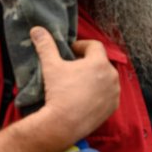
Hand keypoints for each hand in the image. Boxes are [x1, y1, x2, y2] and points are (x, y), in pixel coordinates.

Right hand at [33, 27, 118, 142]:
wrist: (64, 123)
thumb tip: (36, 29)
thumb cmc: (59, 91)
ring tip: (76, 84)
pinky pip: (106, 95)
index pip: (94, 45)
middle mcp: (111, 76)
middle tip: (70, 69)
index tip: (69, 52)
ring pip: (104, 79)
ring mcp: (114, 93)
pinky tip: (83, 98)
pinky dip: (97, 93)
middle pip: (100, 62)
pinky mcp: (113, 107)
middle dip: (86, 63)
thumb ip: (45, 45)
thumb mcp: (50, 66)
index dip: (80, 46)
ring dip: (93, 78)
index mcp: (99, 62)